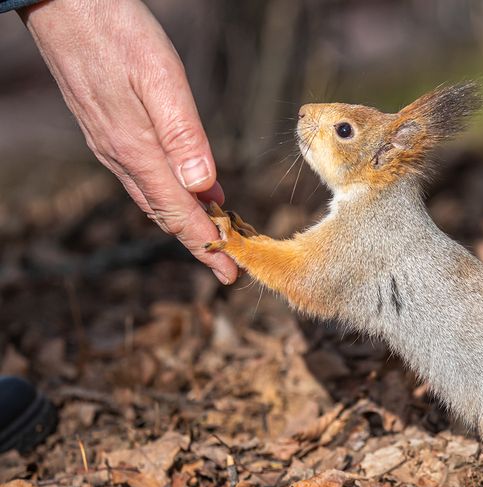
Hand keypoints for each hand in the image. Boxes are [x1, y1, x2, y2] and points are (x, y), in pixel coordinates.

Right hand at [20, 0, 237, 283]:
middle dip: (198, 242)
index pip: (178, 214)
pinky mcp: (106, 129)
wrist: (63, 2)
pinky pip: (144, 175)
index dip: (206, 247)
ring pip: (154, 196)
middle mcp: (119, 155)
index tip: (229, 274)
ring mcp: (109, 144)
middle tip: (229, 264)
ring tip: (217, 232)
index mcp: (137, 150)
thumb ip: (184, 135)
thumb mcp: (161, 78)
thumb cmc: (117, 32)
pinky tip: (193, 185)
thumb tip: (203, 186)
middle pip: (165, 214)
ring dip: (186, 217)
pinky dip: (171, 191)